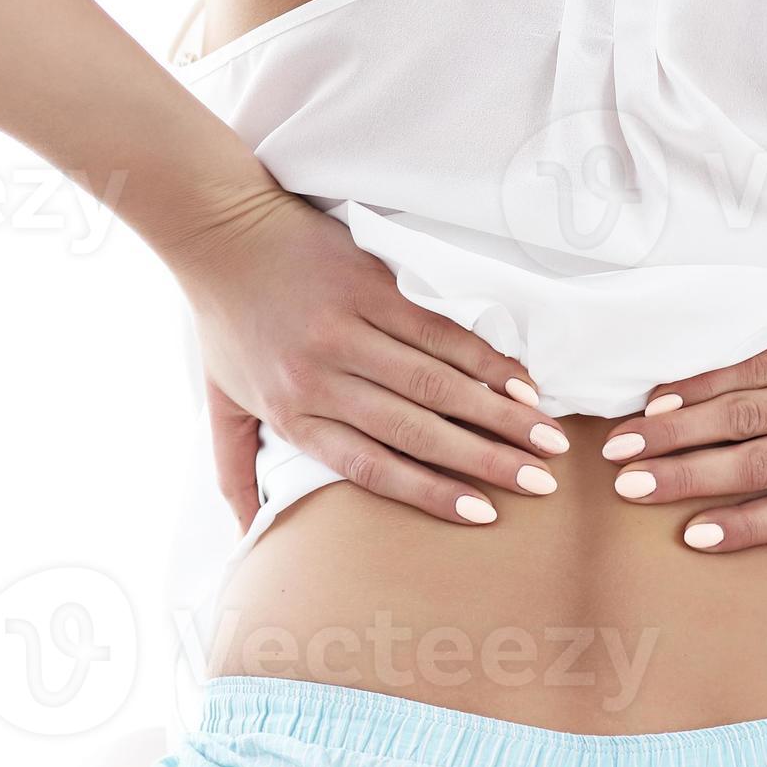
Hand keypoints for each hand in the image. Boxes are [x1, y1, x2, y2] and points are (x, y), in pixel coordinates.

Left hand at [170, 186, 568, 528]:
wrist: (220, 233)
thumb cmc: (225, 325)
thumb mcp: (220, 406)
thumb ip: (235, 473)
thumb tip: (247, 534)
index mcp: (293, 414)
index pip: (371, 466)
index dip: (430, 492)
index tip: (483, 514)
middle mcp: (324, 377)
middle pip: (417, 430)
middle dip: (485, 461)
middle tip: (539, 484)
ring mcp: (350, 329)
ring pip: (437, 382)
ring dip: (500, 414)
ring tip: (546, 440)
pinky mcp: (371, 287)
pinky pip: (438, 331)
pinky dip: (483, 359)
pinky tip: (520, 381)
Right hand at [597, 258, 766, 551]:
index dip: (744, 528)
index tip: (691, 540)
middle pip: (756, 464)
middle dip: (684, 479)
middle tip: (628, 489)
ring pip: (741, 416)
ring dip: (674, 432)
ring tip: (623, 446)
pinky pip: (750, 367)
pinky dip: (701, 385)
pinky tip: (660, 400)